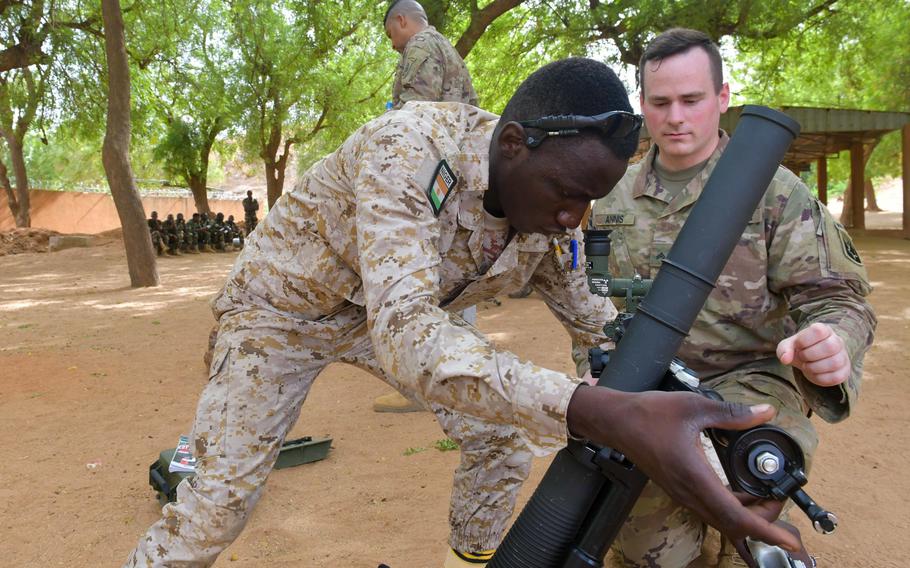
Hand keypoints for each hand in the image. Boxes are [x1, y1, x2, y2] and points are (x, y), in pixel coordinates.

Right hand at [566, 387, 800, 552]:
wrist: (616, 421)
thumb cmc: (650, 414)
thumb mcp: (694, 407)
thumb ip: (733, 413)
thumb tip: (765, 412)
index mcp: (696, 476)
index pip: (736, 516)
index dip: (765, 530)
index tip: (788, 539)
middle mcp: (689, 492)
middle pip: (732, 525)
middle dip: (763, 523)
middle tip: (780, 502)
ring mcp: (682, 494)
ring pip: (721, 520)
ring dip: (747, 517)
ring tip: (767, 499)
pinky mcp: (678, 490)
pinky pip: (710, 509)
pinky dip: (731, 508)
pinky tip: (741, 492)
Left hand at [776, 322, 849, 386]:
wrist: (810, 360)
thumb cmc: (800, 349)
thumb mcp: (789, 346)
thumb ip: (784, 349)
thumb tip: (785, 359)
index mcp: (823, 330)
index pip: (818, 330)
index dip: (804, 340)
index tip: (798, 345)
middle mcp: (837, 340)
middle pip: (830, 346)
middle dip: (809, 355)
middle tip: (803, 357)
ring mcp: (843, 356)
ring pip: (835, 362)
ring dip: (814, 367)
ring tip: (807, 365)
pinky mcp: (844, 371)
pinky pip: (836, 377)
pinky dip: (820, 378)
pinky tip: (814, 373)